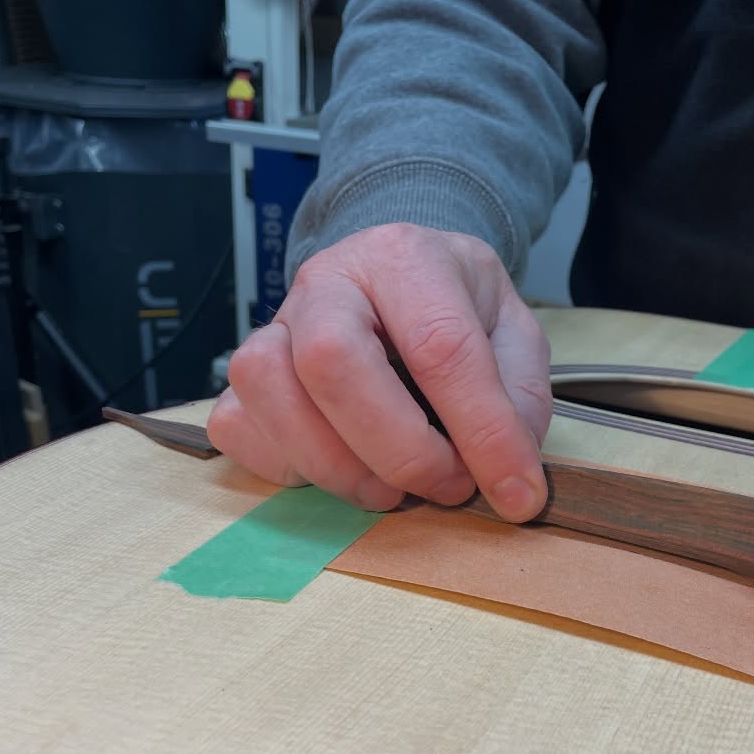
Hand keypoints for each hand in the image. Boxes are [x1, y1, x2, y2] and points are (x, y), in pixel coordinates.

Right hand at [207, 223, 551, 520]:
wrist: (395, 284)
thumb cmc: (454, 311)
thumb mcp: (512, 337)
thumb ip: (518, 403)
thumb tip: (511, 487)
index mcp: (405, 259)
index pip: (440, 345)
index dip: (481, 432)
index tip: (514, 494)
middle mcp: (327, 282)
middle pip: (331, 361)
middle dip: (398, 449)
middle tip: (444, 486)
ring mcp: (272, 325)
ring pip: (269, 390)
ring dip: (337, 465)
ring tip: (390, 490)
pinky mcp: (240, 376)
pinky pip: (236, 426)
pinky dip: (289, 467)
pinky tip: (339, 471)